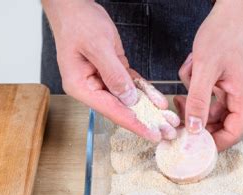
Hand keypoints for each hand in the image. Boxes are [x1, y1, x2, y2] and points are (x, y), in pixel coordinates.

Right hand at [42, 0, 175, 141]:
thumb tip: (128, 99)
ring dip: (149, 108)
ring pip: (128, 99)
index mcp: (81, 86)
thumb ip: (113, 74)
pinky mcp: (112, 72)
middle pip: (121, 109)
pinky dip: (145, 91)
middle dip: (146, 120)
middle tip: (167, 132)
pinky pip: (131, 85)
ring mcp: (101, 80)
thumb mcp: (98, 46)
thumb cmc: (78, 23)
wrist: (74, 7)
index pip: (112, 110)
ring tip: (167, 120)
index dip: (134, 124)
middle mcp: (91, 88)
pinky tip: (158, 100)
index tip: (152, 135)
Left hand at [174, 0, 242, 150]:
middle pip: (221, 124)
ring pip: (212, 110)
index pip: (233, 133)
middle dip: (199, 120)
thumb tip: (194, 129)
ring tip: (185, 88)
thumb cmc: (223, 36)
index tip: (192, 145)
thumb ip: (199, 102)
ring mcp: (235, 90)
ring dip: (196, 101)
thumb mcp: (205, 70)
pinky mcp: (227, 83)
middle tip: (180, 118)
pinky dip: (198, 90)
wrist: (230, 13)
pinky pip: (210, 96)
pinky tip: (191, 75)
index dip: (213, 143)